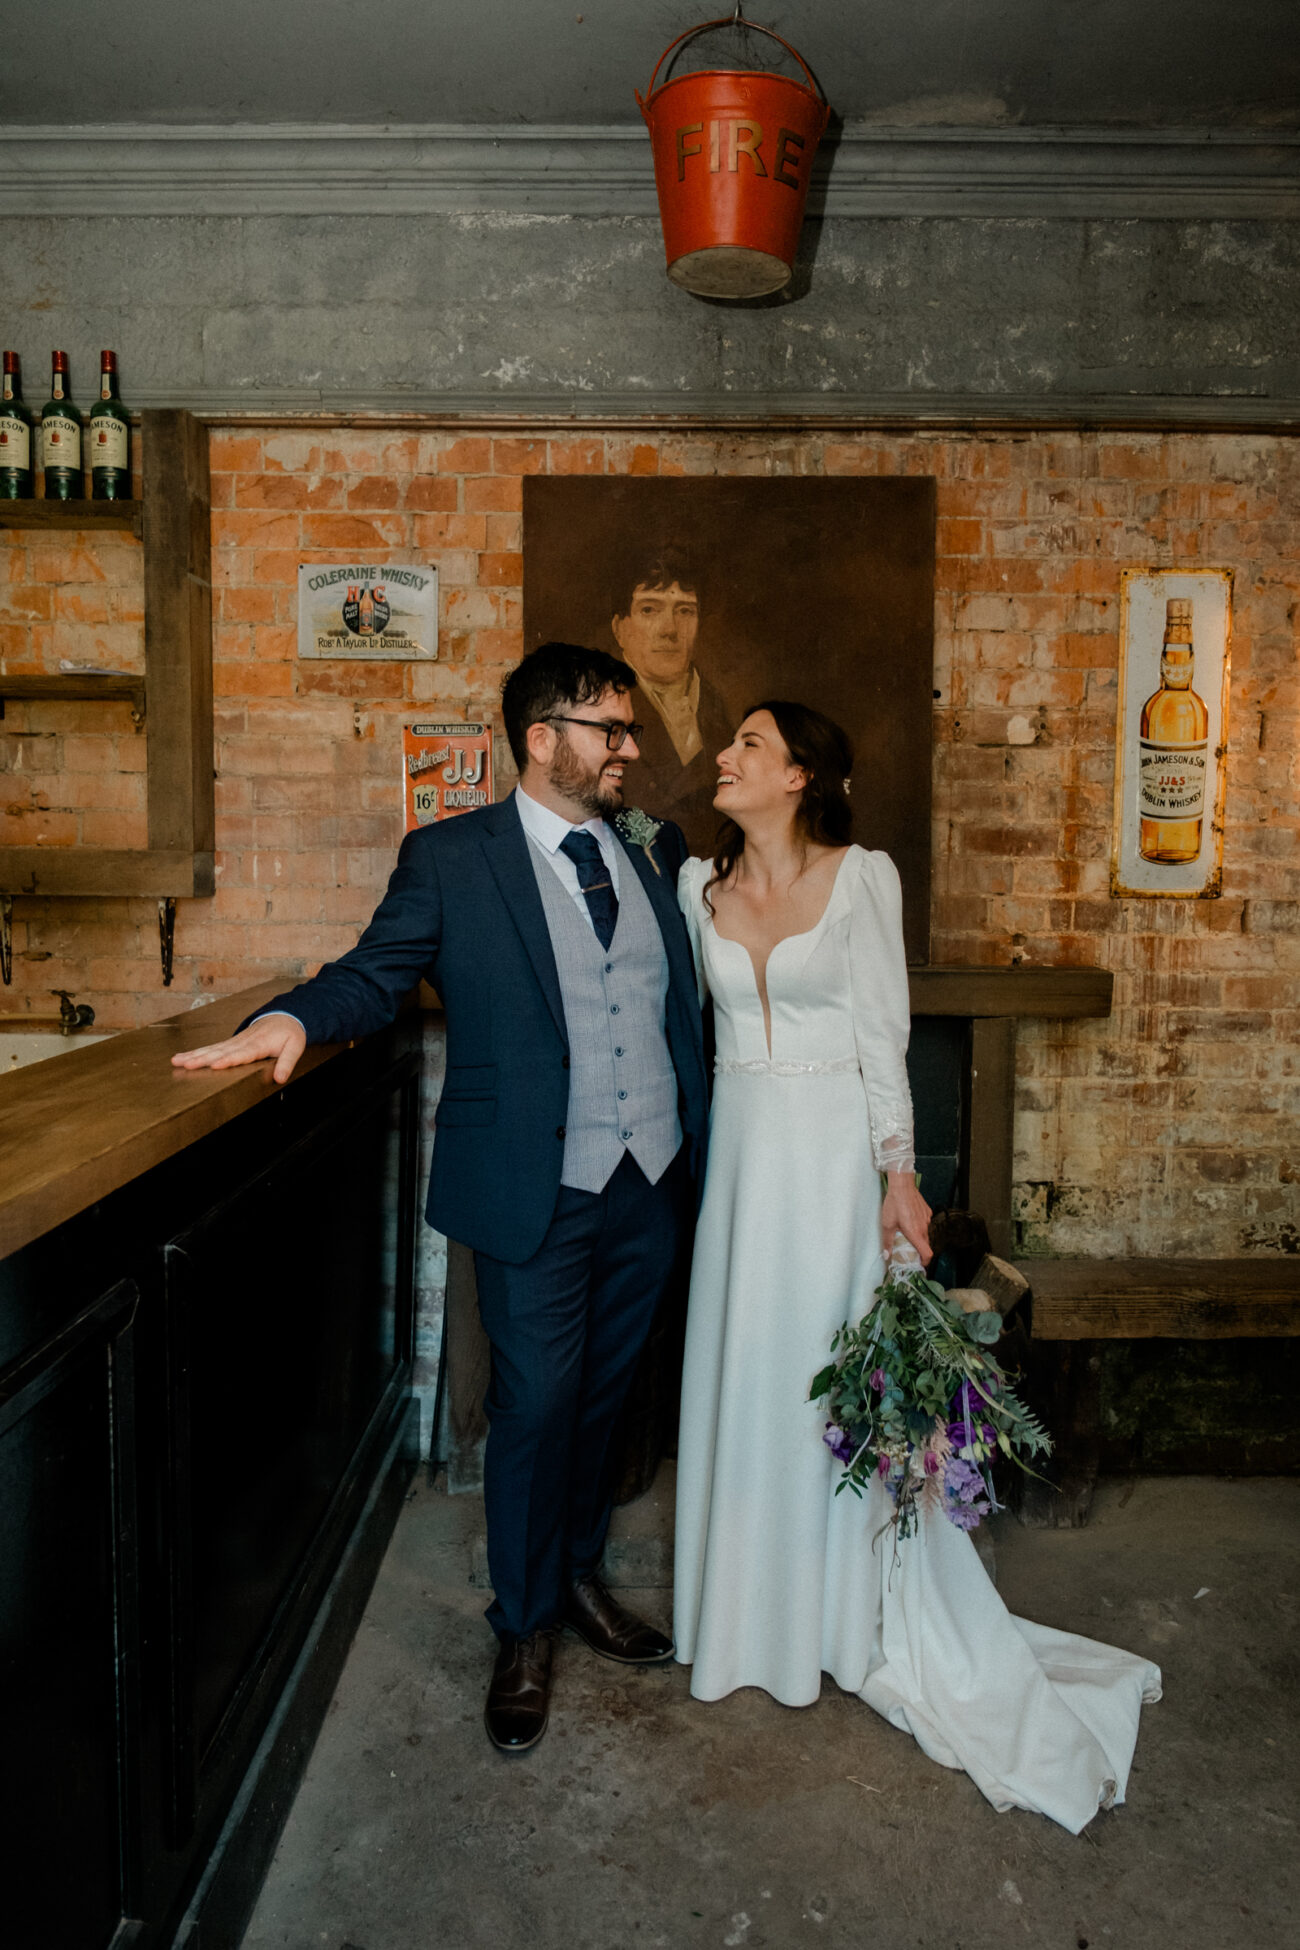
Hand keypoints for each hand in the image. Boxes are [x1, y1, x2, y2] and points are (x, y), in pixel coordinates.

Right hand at [170, 1013, 306, 1086]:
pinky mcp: (230, 1043)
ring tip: (176, 1061)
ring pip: (211, 1049)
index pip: (241, 1054)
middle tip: (185, 1065)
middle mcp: (243, 1042)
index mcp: (258, 1044)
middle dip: (202, 1059)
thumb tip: (279, 1079)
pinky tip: (183, 1058)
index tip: (215, 1065)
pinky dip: (196, 1052)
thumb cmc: (289, 1033)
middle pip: (220, 1052)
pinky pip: (211, 1047)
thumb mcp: (295, 1047)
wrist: (284, 1016)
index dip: (228, 1060)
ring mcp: (234, 1041)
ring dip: (193, 1055)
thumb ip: (287, 1063)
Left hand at [881, 1170, 932, 1266]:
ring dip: (918, 1237)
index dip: (925, 1261)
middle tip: (909, 1251)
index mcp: (915, 1233)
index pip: (927, 1253)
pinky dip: (919, 1225)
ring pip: (925, 1233)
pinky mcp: (927, 1211)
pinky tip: (909, 1220)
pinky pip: (925, 1223)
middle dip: (919, 1250)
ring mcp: (927, 1219)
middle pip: (926, 1244)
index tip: (919, 1264)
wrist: (902, 1185)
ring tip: (907, 1233)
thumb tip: (886, 1256)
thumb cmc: (894, 1204)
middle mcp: (924, 1227)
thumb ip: (887, 1242)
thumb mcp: (887, 1224)